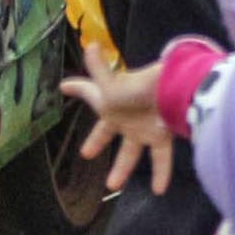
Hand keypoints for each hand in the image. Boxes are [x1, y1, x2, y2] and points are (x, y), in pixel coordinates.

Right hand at [63, 40, 173, 196]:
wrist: (170, 92)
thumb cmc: (136, 87)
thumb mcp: (109, 83)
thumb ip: (98, 67)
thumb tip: (90, 44)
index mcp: (110, 101)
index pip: (89, 92)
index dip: (77, 88)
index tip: (64, 86)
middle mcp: (126, 116)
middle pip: (108, 132)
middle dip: (97, 140)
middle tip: (86, 153)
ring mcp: (143, 127)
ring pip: (132, 152)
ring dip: (122, 168)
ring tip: (112, 185)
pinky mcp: (161, 136)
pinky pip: (161, 158)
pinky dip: (161, 174)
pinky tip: (159, 190)